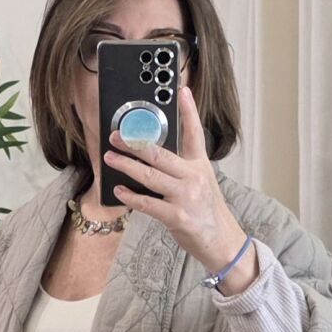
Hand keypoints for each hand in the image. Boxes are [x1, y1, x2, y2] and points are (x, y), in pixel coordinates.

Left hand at [104, 85, 258, 290]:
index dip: (188, 111)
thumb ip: (181, 169)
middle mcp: (193, 177)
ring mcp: (186, 197)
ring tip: (110, 158)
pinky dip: (131, 197)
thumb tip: (151, 158)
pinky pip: (148, 204)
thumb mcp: (201, 183)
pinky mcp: (177, 217)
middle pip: (160, 154)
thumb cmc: (206, 212)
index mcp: (200, 165)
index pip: (194, 133)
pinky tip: (119, 190)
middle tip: (116, 136)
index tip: (182, 90)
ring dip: (126, 166)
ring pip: (150, 176)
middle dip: (134, 144)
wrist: (221, 241)